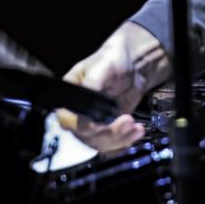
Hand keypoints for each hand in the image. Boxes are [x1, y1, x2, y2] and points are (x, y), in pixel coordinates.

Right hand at [57, 21, 169, 153]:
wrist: (133, 64)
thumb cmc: (112, 59)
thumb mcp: (101, 67)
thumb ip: (91, 85)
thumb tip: (85, 104)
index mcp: (69, 97)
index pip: (67, 120)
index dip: (83, 126)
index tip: (101, 123)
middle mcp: (78, 113)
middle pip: (85, 137)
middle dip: (108, 133)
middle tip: (127, 120)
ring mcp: (93, 123)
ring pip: (99, 144)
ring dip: (119, 139)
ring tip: (135, 127)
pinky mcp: (108, 128)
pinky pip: (112, 145)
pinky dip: (125, 141)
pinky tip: (137, 131)